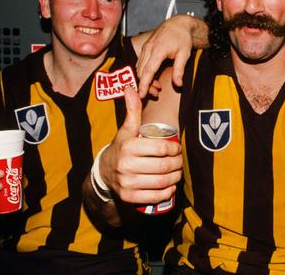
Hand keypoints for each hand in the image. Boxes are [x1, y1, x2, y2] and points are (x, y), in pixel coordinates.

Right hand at [100, 88, 182, 204]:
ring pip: (162, 182)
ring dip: (176, 177)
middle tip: (180, 160)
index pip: (161, 148)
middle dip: (178, 163)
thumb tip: (130, 87)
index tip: (177, 148)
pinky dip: (167, 192)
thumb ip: (132, 110)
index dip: (175, 149)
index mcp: (128, 147)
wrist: (104, 172)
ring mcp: (127, 183)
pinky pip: (155, 197)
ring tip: (178, 172)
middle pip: (164, 166)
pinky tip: (171, 186)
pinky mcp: (129, 198)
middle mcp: (126, 166)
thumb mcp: (127, 129)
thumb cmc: (122, 148)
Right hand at [136, 14, 196, 97]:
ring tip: (156, 87)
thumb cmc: (182, 37)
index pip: (148, 71)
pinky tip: (153, 77)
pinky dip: (144, 72)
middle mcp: (148, 49)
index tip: (142, 94)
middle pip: (141, 71)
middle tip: (155, 93)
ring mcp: (145, 48)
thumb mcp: (184, 54)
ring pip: (139, 68)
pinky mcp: (145, 49)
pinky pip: (141, 63)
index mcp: (158, 50)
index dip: (144, 84)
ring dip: (145, 79)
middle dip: (145, 85)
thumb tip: (178, 84)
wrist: (178, 24)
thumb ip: (179, 70)